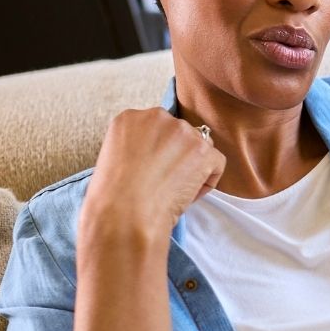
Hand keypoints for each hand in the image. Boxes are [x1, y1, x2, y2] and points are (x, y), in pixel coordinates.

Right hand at [82, 108, 225, 239]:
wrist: (125, 213)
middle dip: (178, 155)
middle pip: (180, 134)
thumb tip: (156, 155)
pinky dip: (207, 181)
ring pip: (200, 146)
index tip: (152, 171)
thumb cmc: (113, 195)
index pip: (157, 128)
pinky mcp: (203, 150)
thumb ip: (136, 146)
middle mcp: (157, 117)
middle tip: (167, 181)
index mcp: (131, 118)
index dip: (158, 152)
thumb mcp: (113, 157)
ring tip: (175, 189)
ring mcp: (183, 131)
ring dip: (194, 166)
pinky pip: (216, 163)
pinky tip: (187, 195)